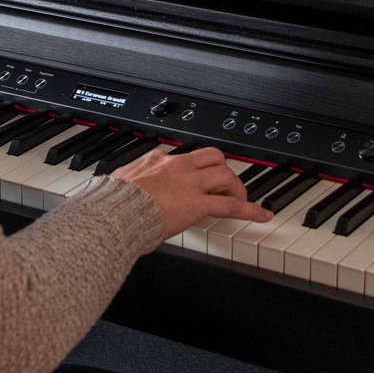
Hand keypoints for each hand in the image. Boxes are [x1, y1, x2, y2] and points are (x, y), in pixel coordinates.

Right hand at [108, 145, 269, 242]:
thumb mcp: (119, 185)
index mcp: (155, 161)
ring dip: (236, 187)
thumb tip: (120, 189)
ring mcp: (189, 184)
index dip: (194, 169)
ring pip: (224, 174)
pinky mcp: (198, 204)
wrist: (113, 213)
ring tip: (240, 200)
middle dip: (222, 170)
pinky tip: (263, 215)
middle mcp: (177, 167)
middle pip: (212, 157)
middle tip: (225, 186)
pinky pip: (231, 205)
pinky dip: (251, 209)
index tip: (195, 179)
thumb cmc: (110, 204)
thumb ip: (128, 184)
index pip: (184, 158)